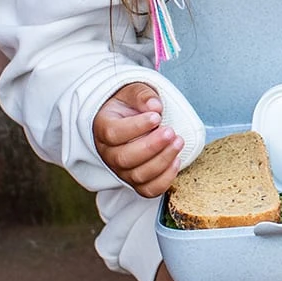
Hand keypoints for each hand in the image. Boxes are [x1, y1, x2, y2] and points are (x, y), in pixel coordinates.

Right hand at [93, 81, 183, 196]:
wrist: (128, 118)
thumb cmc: (130, 104)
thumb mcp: (133, 91)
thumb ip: (143, 96)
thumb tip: (155, 106)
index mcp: (103, 128)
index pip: (113, 134)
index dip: (136, 127)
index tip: (157, 117)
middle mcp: (108, 153)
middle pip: (124, 158)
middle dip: (151, 146)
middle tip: (171, 132)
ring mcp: (120, 170)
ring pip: (136, 175)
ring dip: (161, 161)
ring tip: (178, 142)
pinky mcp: (135, 180)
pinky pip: (147, 190)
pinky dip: (163, 180)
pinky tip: (177, 161)